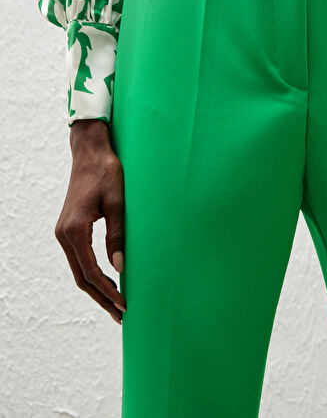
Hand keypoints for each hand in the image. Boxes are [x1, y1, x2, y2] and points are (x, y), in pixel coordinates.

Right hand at [54, 119, 125, 324]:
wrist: (90, 152)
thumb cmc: (106, 172)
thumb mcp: (118, 203)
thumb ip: (118, 236)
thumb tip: (120, 267)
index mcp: (75, 229)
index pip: (91, 271)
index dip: (108, 291)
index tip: (124, 305)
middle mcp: (64, 234)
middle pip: (81, 278)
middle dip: (101, 297)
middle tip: (121, 314)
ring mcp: (63, 232)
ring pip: (78, 270)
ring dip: (96, 288)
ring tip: (116, 304)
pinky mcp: (68, 228)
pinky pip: (79, 258)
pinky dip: (91, 273)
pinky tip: (107, 280)